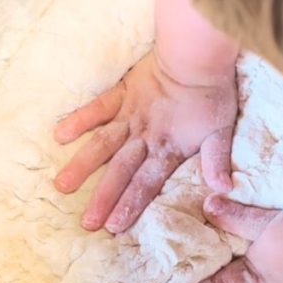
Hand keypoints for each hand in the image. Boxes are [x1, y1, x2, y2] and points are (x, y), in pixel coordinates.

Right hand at [53, 50, 236, 232]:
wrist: (196, 55)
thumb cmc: (212, 95)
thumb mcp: (222, 131)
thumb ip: (216, 161)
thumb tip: (222, 190)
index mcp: (168, 148)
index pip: (147, 182)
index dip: (131, 204)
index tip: (114, 226)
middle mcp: (144, 136)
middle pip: (121, 171)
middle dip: (104, 198)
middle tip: (87, 223)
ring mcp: (129, 115)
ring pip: (103, 144)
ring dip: (83, 166)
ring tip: (63, 185)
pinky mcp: (121, 94)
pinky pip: (97, 108)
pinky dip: (79, 120)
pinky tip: (59, 134)